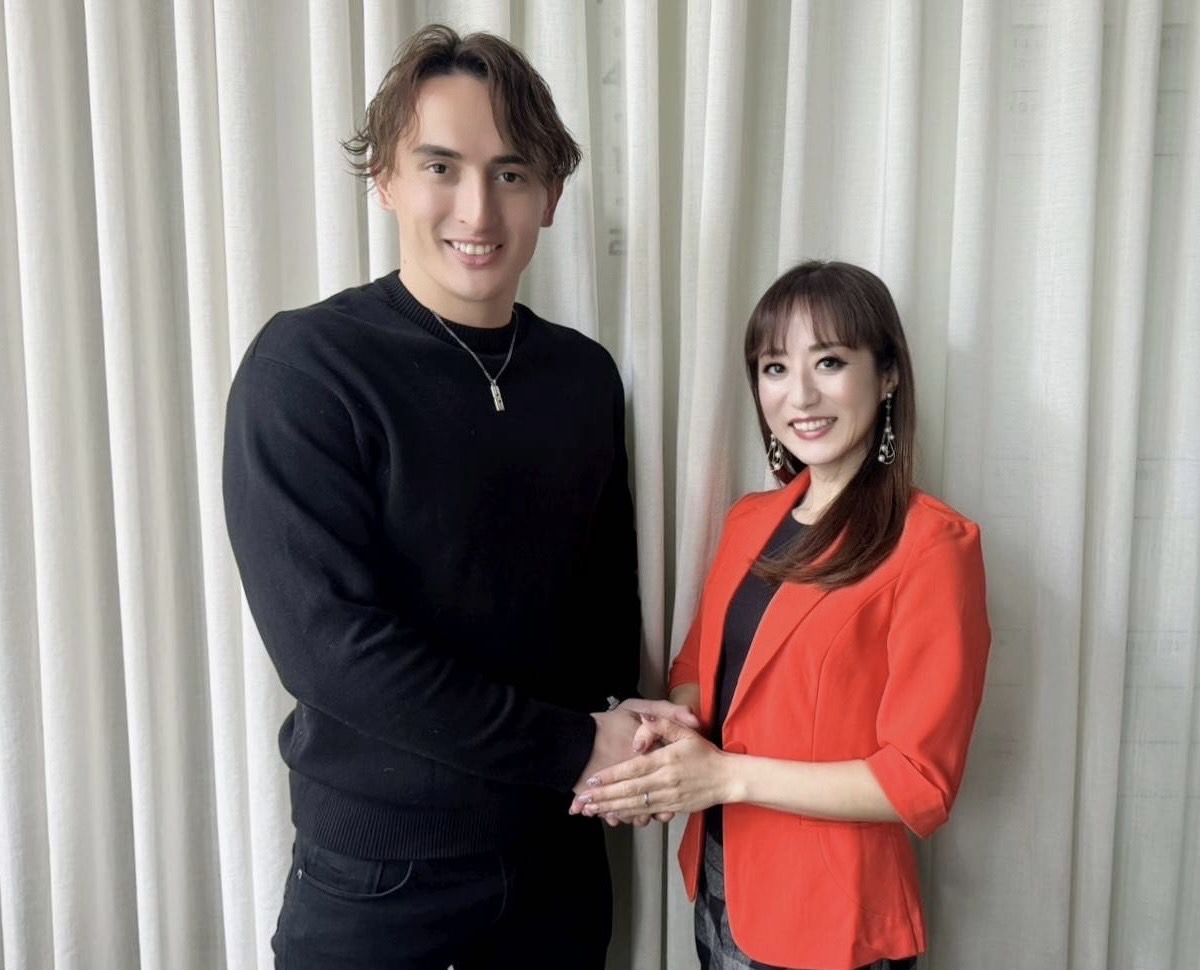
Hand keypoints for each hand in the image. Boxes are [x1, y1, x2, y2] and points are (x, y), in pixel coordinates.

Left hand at [569, 717, 735, 820]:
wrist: (728, 778)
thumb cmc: (705, 753)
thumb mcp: (686, 731)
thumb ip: (664, 724)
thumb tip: (644, 720)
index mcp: (666, 759)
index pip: (633, 768)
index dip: (611, 775)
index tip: (592, 779)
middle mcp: (666, 780)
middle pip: (630, 790)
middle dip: (604, 796)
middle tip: (583, 800)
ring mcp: (669, 797)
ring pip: (636, 805)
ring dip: (612, 808)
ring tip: (592, 810)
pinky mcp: (673, 808)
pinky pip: (649, 813)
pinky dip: (630, 816)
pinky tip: (615, 816)